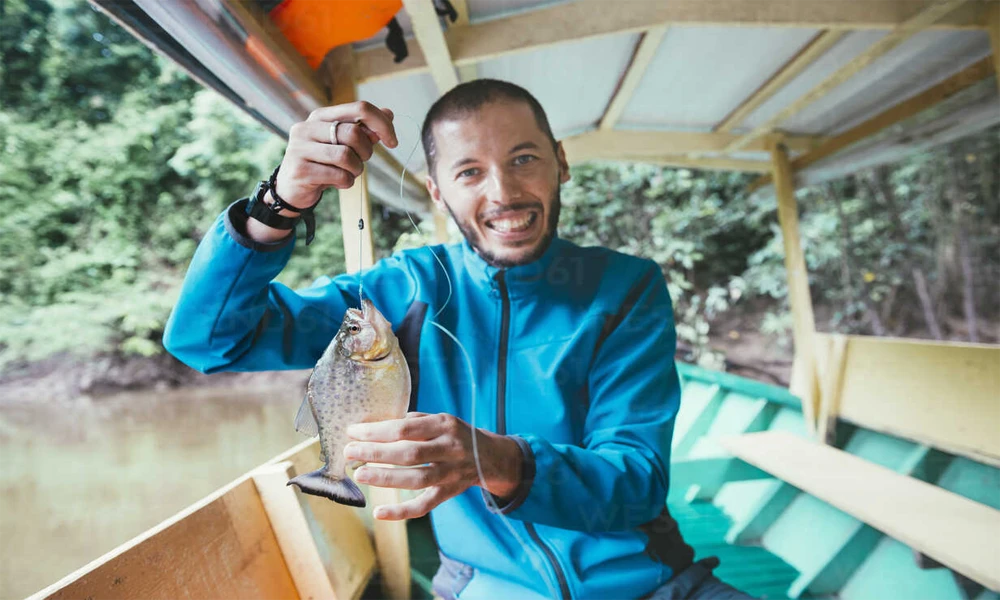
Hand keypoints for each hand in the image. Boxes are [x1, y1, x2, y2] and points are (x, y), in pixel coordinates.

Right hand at [274, 101, 398, 208]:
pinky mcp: (301, 170)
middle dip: (366, 152)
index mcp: (320, 116)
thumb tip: (389, 114)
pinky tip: (336, 182)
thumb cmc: (323, 162)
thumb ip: (364, 130)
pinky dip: (346, 182)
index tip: (393, 142)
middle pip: (354, 133)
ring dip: (356, 169)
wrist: (292, 188)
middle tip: (361, 161)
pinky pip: (339, 176)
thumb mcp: (343, 144)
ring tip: (348, 172)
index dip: (382, 124)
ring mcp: (300, 148)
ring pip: (347, 156)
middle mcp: (307, 127)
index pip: (360, 108)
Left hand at [344, 412, 523, 519]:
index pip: (404, 429)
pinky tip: (379, 512)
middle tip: (349, 452)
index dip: (376, 431)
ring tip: (359, 474)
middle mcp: (449, 449)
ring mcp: (450, 473)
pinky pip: (424, 505)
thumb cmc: (455, 434)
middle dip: (375, 453)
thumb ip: (412, 421)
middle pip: (409, 453)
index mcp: (444, 424)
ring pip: (416, 479)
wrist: (490, 457)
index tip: (353, 432)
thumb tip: (374, 427)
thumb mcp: (440, 419)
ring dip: (384, 478)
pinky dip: (401, 512)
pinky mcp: (448, 493)